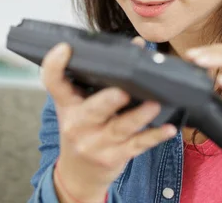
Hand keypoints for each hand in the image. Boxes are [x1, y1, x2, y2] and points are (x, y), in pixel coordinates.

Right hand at [41, 37, 176, 202]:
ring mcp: (95, 143)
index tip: (65, 48)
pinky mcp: (114, 157)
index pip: (54, 82)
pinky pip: (137, 145)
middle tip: (123, 91)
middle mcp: (77, 124)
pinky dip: (154, 136)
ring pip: (120, 128)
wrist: (78, 175)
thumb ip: (103, 78)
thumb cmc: (84, 130)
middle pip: (92, 109)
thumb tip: (138, 46)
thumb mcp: (81, 105)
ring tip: (154, 103)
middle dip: (108, 100)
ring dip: (139, 116)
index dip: (55, 64)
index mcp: (67, 104)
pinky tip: (168, 129)